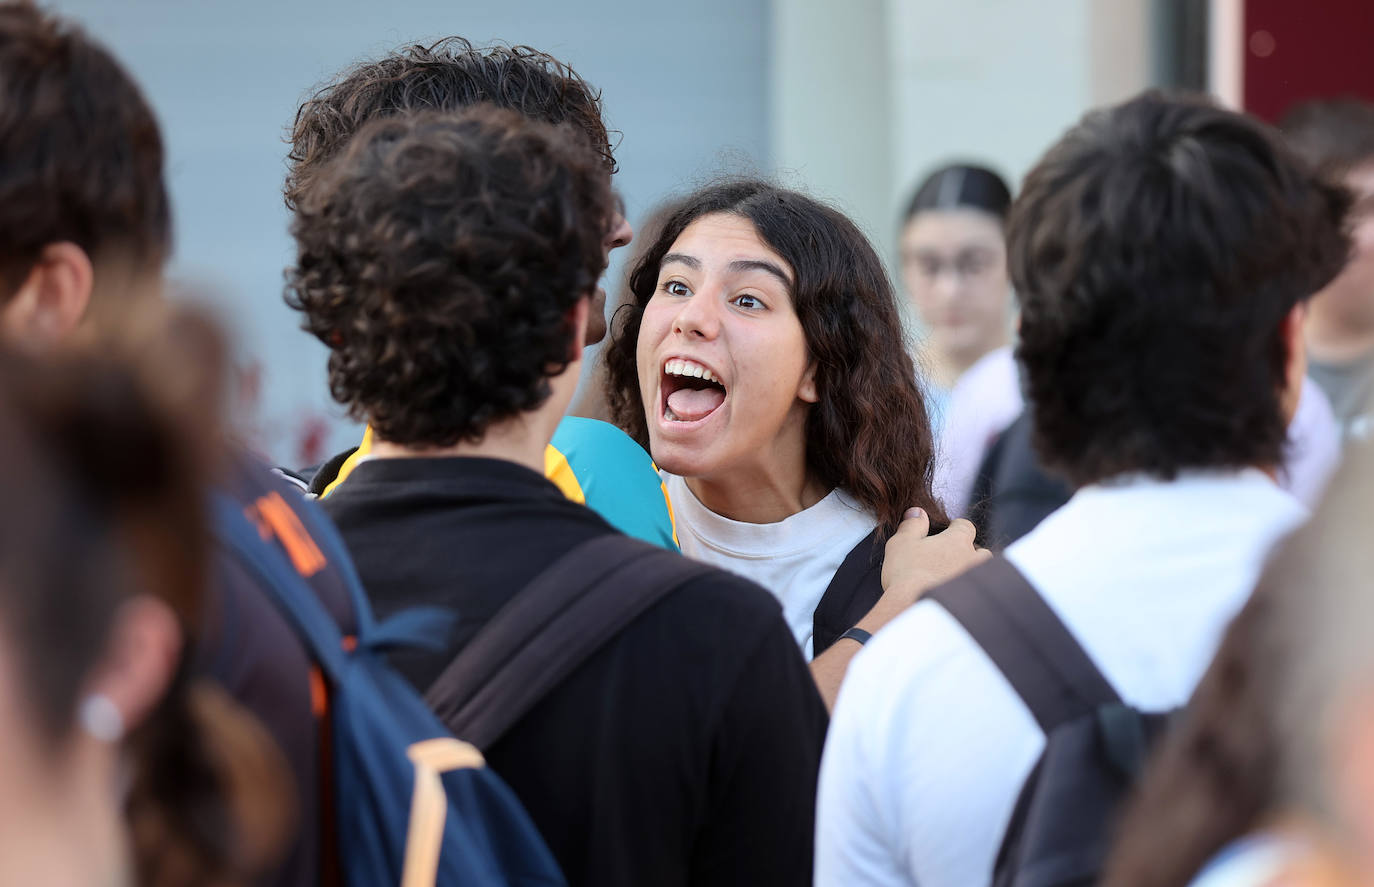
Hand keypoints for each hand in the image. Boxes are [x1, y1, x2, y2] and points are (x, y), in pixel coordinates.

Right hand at [857, 509, 989, 633]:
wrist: (913, 607)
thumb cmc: (906, 572)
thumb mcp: (901, 543)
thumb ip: (912, 525)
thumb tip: (918, 512)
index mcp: (957, 540)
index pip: (966, 526)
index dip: (957, 527)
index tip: (950, 530)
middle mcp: (972, 559)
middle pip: (981, 552)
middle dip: (970, 553)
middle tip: (953, 559)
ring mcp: (976, 582)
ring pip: (983, 574)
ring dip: (973, 574)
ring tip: (957, 580)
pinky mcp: (975, 602)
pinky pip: (977, 595)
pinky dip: (970, 595)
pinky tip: (957, 599)